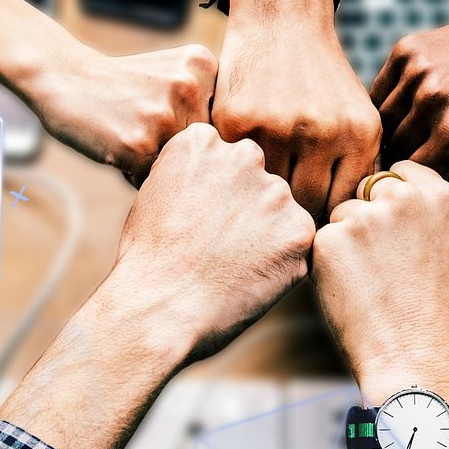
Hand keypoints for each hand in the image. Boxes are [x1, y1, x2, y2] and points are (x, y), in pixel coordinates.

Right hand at [27, 43, 216, 185]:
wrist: (64, 78)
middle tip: (146, 128)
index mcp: (204, 65)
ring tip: (133, 138)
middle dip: (180, 149)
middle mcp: (190, 87)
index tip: (167, 115)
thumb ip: (209, 100)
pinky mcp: (139, 144)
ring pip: (183, 165)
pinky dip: (137, 174)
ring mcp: (165, 116)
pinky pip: (154, 179)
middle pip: (206, 146)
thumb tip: (244, 157)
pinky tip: (120, 148)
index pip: (224, 122)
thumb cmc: (123, 84)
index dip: (197, 130)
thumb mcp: (174, 71)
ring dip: (159, 164)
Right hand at [116, 121, 315, 355]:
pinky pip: (297, 242)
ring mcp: (276, 192)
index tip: (196, 219)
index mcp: (204, 141)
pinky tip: (250, 277)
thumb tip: (218, 180)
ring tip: (231, 265)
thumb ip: (196, 173)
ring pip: (279, 210)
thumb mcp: (157, 192)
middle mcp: (244, 155)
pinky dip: (281, 261)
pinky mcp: (299, 230)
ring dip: (265, 233)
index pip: (224, 158)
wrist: (158, 308)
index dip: (212, 193)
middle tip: (217, 246)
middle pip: (256, 180)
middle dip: (244, 208)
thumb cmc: (149, 259)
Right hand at [213, 0, 380, 220]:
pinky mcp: (237, 121)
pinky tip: (236, 167)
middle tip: (280, 214)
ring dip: (261, 195)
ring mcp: (278, 127)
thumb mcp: (355, 114)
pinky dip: (235, 171)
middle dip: (293, 213)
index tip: (310, 219)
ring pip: (268, 192)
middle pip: (306, 207)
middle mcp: (323, 133)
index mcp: (359, 135)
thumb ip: (355, 166)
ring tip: (256, 195)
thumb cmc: (321, 76)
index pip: (342, 206)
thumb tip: (346, 226)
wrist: (282, 17)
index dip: (325, 219)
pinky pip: (236, 168)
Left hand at [312, 161, 448, 404]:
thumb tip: (381, 183)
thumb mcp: (441, 241)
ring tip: (370, 278)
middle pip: (367, 187)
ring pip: (342, 213)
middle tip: (384, 261)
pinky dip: (328, 260)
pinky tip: (351, 287)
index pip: (399, 170)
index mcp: (439, 195)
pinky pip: (321, 238)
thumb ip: (417, 206)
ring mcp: (366, 216)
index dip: (391, 198)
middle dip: (367, 214)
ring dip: (346, 238)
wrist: (409, 353)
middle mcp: (404, 197)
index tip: (397, 228)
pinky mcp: (332, 238)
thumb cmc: (424, 303)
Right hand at [372, 0, 448, 194]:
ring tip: (415, 130)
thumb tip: (427, 194)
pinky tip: (409, 103)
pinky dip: (388, 102)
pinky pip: (380, 89)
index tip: (425, 176)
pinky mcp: (407, 50)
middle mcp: (432, 101)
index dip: (418, 179)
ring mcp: (417, 72)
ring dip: (394, 130)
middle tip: (420, 153)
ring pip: (382, 120)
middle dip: (405, 156)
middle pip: (394, 148)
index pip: (413, 174)